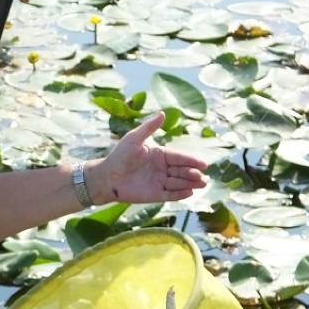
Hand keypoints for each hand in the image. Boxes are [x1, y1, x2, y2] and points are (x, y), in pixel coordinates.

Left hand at [88, 112, 207, 204]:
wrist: (106, 177)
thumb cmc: (119, 156)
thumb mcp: (134, 139)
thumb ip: (149, 128)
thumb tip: (163, 113)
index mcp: (160, 155)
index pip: (179, 157)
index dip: (191, 161)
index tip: (203, 164)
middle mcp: (162, 168)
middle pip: (182, 171)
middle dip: (193, 174)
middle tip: (201, 176)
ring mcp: (159, 182)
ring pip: (178, 183)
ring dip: (190, 184)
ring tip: (201, 184)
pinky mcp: (154, 195)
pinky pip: (170, 195)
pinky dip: (179, 194)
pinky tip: (189, 193)